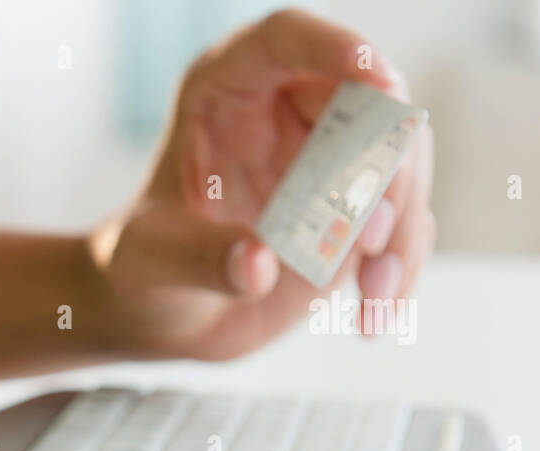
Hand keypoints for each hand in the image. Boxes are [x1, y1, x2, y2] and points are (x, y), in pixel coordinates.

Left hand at [93, 8, 434, 359]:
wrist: (157, 313)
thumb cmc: (137, 270)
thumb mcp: (149, 262)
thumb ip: (198, 259)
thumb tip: (258, 264)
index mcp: (225, 91)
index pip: (286, 40)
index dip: (336, 49)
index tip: (380, 83)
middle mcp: (286, 111)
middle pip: (370, 103)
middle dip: (390, 168)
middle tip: (373, 237)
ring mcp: (328, 159)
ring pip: (402, 165)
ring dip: (402, 232)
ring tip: (373, 294)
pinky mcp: (353, 211)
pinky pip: (401, 226)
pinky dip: (400, 272)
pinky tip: (374, 320)